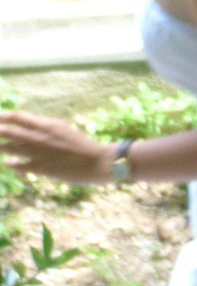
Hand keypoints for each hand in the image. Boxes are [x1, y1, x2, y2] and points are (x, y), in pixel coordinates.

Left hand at [0, 111, 114, 183]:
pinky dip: (11, 164)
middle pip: (7, 131)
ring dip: (0, 148)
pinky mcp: (41, 168)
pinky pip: (19, 165)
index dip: (2, 117)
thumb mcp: (63, 129)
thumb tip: (30, 125)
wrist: (97, 161)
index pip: (17, 117)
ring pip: (9, 148)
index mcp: (46, 125)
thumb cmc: (83, 145)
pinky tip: (8, 163)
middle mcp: (39, 137)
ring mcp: (38, 153)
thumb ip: (45, 127)